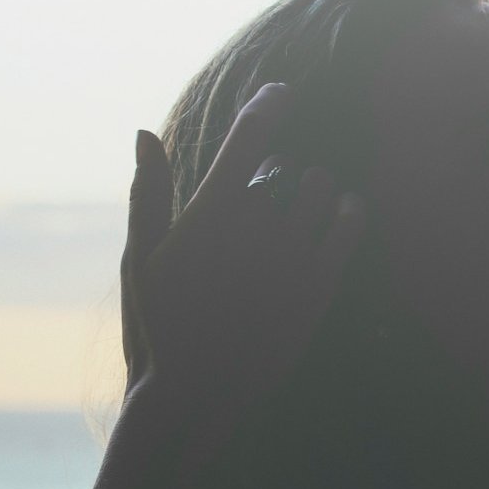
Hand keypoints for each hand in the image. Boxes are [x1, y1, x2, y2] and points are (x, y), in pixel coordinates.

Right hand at [120, 82, 367, 434]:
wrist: (193, 396)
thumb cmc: (159, 325)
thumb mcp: (139, 259)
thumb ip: (147, 192)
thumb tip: (143, 131)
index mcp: (210, 214)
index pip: (252, 133)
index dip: (270, 102)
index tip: (279, 93)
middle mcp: (255, 230)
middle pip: (284, 166)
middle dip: (275, 173)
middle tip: (260, 199)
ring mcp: (291, 258)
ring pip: (321, 188)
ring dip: (312, 189)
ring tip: (295, 209)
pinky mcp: (319, 288)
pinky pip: (349, 225)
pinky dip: (348, 209)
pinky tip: (340, 212)